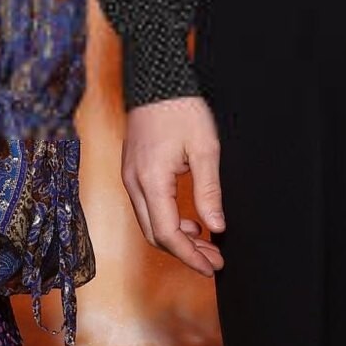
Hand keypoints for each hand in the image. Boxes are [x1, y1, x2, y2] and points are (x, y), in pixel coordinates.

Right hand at [122, 96, 224, 276]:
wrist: (156, 79)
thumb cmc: (181, 109)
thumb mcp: (205, 149)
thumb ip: (209, 191)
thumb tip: (216, 226)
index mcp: (151, 180)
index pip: (168, 233)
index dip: (190, 256)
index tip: (212, 266)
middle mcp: (133, 183)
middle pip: (155, 234)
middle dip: (184, 252)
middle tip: (213, 259)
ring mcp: (129, 177)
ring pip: (149, 223)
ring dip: (176, 237)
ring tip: (205, 242)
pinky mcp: (132, 171)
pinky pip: (146, 207)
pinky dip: (166, 221)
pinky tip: (188, 220)